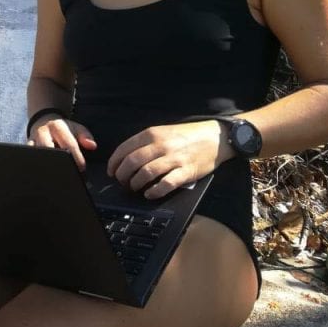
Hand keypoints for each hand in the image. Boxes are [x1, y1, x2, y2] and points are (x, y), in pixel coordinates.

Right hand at [27, 115, 96, 170]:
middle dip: (57, 161)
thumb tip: (93, 146)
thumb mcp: (76, 128)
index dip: (76, 157)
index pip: (68, 143)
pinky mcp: (26, 147)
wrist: (44, 120)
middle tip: (66, 174)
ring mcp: (33, 140)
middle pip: (48, 148)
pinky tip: (40, 175)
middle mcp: (43, 133)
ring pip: (35, 153)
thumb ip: (85, 136)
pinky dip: (32, 164)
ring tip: (53, 177)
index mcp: (57, 127)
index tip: (81, 168)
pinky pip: (26, 156)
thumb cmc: (63, 129)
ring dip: (43, 164)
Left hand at [106, 120, 230, 198]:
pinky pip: (166, 184)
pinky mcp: (186, 171)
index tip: (112, 172)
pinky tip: (149, 194)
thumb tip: (124, 158)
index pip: (124, 149)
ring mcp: (174, 158)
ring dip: (136, 184)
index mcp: (152, 134)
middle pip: (132, 162)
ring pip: (146, 173)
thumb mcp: (162, 131)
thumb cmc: (186, 136)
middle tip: (122, 182)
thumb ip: (145, 142)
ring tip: (135, 188)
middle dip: (123, 176)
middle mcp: (161, 145)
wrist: (215, 137)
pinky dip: (154, 191)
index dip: (114, 163)